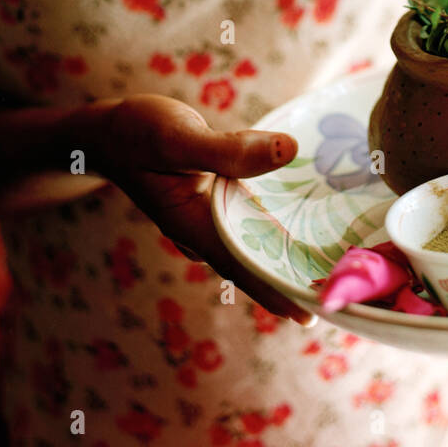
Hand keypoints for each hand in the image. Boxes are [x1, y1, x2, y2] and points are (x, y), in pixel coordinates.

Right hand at [72, 94, 313, 325]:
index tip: (314, 313)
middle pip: (256, 266)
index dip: (280, 291)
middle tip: (343, 294)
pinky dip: (278, 229)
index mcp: (195, 225)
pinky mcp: (214, 204)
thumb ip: (231, 149)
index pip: (245, 267)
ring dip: (291, 258)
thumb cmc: (135, 133)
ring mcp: (209, 221)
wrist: (104, 135)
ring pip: (256, 247)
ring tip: (337, 268)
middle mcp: (205, 232)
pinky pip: (251, 224)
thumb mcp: (177, 137)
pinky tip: (308, 226)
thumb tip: (289, 150)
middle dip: (295, 281)